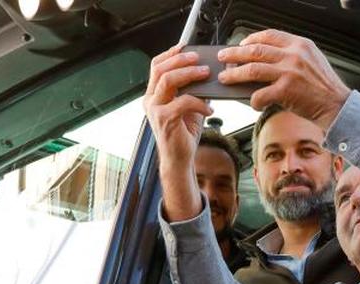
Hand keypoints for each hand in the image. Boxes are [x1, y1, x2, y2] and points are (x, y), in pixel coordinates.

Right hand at [143, 45, 212, 219]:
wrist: (179, 160)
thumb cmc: (183, 135)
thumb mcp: (189, 108)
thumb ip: (192, 91)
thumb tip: (208, 75)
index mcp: (153, 95)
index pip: (157, 66)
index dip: (170, 54)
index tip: (185, 46)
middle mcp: (150, 100)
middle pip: (160, 69)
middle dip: (181, 60)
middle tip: (199, 58)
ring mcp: (155, 109)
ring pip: (168, 80)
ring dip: (189, 74)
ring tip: (206, 74)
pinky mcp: (164, 119)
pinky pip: (182, 102)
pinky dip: (199, 102)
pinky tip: (209, 109)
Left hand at [218, 30, 350, 130]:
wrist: (338, 105)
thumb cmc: (325, 88)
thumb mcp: (311, 61)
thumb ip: (291, 57)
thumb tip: (264, 61)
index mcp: (300, 45)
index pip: (269, 35)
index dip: (251, 39)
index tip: (241, 44)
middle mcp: (294, 55)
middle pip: (256, 50)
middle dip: (235, 53)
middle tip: (224, 58)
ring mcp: (289, 72)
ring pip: (253, 69)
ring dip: (235, 74)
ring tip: (226, 77)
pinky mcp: (286, 91)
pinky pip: (260, 94)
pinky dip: (253, 100)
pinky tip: (253, 103)